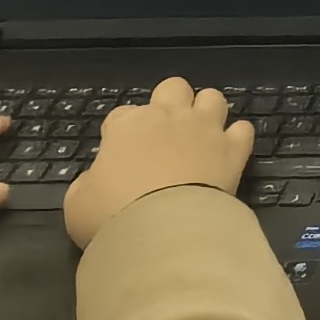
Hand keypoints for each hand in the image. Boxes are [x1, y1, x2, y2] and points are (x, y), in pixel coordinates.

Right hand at [64, 77, 254, 242]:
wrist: (162, 232)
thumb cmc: (111, 216)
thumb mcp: (77, 204)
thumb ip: (87, 184)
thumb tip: (96, 182)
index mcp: (127, 126)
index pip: (121, 115)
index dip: (120, 133)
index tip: (120, 156)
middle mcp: (168, 117)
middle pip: (172, 87)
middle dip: (168, 104)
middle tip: (164, 135)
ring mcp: (204, 130)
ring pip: (212, 97)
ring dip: (207, 113)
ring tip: (200, 138)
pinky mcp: (233, 150)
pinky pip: (243, 130)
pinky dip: (236, 139)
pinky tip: (228, 154)